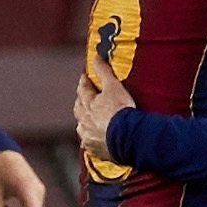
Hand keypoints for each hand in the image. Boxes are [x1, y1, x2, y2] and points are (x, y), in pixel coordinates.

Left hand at [73, 47, 134, 163]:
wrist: (128, 137)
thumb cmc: (121, 112)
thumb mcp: (114, 86)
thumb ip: (103, 71)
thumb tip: (95, 56)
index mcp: (88, 104)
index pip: (83, 89)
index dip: (84, 82)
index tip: (85, 77)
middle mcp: (84, 121)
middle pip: (79, 109)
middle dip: (81, 102)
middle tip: (84, 98)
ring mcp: (88, 136)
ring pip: (82, 127)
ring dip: (84, 122)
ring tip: (88, 120)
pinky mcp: (95, 149)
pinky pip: (89, 143)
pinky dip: (91, 139)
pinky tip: (94, 139)